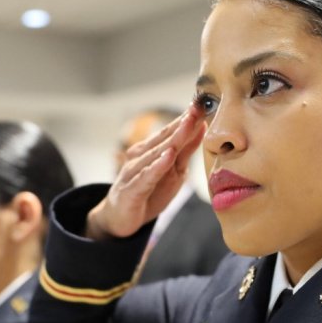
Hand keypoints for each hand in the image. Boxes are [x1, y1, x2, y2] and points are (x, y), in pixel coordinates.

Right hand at [87, 106, 205, 239]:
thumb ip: (185, 151)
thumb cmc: (147, 193)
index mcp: (150, 150)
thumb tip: (201, 126)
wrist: (118, 219)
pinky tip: (168, 157)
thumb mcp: (172, 173)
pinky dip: (156, 167)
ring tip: (188, 125)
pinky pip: (146, 178)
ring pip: (156, 154)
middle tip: (198, 108)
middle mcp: (140, 157)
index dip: (187, 118)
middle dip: (182, 123)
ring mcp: (133, 173)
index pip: (171, 131)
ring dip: (172, 139)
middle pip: (164, 139)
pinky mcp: (130, 191)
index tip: (203, 104)